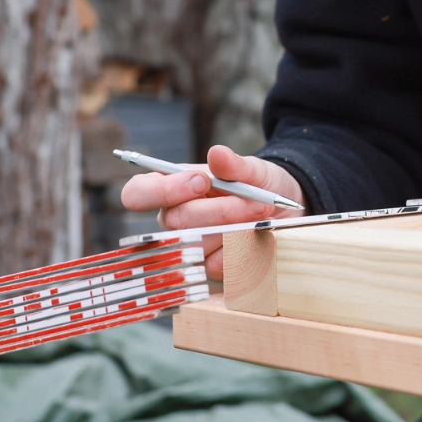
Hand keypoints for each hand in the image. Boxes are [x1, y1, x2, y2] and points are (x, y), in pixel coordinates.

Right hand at [120, 145, 306, 279]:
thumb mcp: (253, 169)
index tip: (203, 182)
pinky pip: (218, 265)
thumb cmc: (259, 184)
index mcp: (171, 187)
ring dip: (236, 228)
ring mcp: (188, 245)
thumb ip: (234, 164)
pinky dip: (243, 249)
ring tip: (261, 214)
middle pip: (176, 221)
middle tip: (256, 201)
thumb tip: (217, 153)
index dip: (164, 190)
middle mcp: (173, 218)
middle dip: (220, 210)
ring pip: (198, 244)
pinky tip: (256, 236)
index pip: (138, 193)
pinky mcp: (207, 267)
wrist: (283, 208)